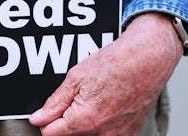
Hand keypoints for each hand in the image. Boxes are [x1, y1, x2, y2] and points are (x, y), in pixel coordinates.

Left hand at [29, 12, 182, 135]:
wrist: (149, 60)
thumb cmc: (116, 63)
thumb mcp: (77, 76)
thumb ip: (55, 102)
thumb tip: (38, 118)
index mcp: (85, 120)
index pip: (50, 134)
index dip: (45, 119)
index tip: (47, 110)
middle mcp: (102, 134)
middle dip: (65, 121)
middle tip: (73, 99)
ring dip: (83, 124)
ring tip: (91, 100)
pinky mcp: (129, 134)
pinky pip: (106, 135)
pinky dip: (100, 124)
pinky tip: (105, 105)